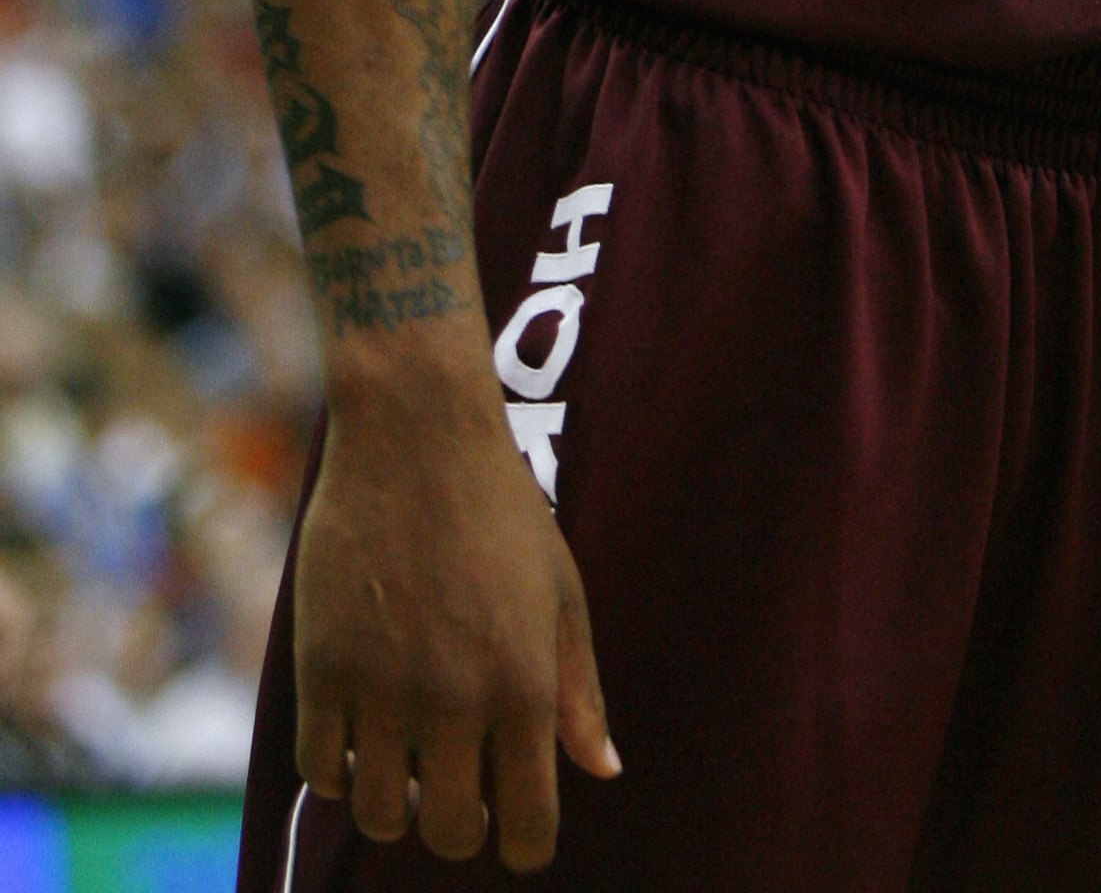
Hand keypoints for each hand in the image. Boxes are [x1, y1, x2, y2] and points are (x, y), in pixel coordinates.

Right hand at [294, 372, 619, 869]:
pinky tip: (360, 732)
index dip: (525, 844)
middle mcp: (453, 700)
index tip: (518, 834)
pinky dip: (340, 769)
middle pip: (448, 833)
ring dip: (396, 802)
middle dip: (460, 826)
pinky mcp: (320, 669)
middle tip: (461, 793)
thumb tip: (604, 770)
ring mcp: (381, 688)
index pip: (526, 825)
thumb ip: (578, 690)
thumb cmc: (501, 508)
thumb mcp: (561, 591)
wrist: (416, 434)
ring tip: (408, 760)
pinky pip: (320, 770)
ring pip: (379, 814)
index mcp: (524, 685)